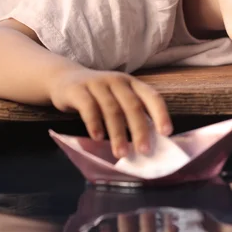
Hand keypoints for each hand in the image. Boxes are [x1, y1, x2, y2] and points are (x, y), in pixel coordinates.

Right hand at [49, 68, 172, 157]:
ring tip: (121, 153)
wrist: (64, 78)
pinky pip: (88, 107)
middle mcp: (117, 81)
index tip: (166, 133)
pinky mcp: (78, 90)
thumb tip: (149, 142)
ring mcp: (97, 83)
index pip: (152, 96)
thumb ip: (132, 113)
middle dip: (140, 130)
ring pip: (111, 109)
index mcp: (132, 83)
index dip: (161, 114)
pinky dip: (95, 124)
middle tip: (144, 151)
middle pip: (132, 106)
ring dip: (118, 133)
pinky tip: (98, 138)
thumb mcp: (118, 97)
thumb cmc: (99, 95)